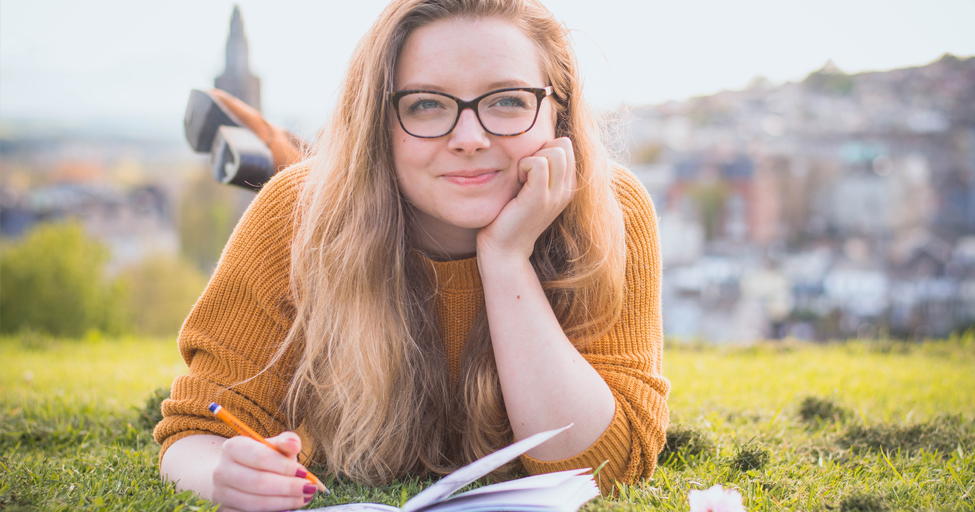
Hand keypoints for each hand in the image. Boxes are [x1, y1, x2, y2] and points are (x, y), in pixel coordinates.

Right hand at [211, 432, 316, 511]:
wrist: (232, 473)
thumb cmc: (259, 457)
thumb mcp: (272, 445)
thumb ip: (286, 442)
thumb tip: (295, 444)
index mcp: (233, 447)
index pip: (261, 457)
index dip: (285, 467)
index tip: (305, 473)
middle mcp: (222, 470)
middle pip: (258, 482)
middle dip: (289, 487)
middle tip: (309, 488)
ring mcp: (221, 493)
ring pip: (256, 503)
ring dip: (285, 502)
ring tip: (304, 498)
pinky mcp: (225, 510)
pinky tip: (289, 507)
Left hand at [476, 137, 575, 261]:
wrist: (505, 249)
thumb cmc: (510, 215)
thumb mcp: (530, 188)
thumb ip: (539, 167)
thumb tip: (537, 141)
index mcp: (567, 186)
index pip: (565, 145)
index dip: (544, 148)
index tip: (529, 170)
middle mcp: (567, 190)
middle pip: (563, 144)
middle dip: (539, 150)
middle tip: (523, 173)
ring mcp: (556, 194)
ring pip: (555, 151)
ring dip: (531, 158)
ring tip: (521, 179)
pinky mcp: (540, 198)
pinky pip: (539, 163)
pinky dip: (524, 165)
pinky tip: (517, 182)